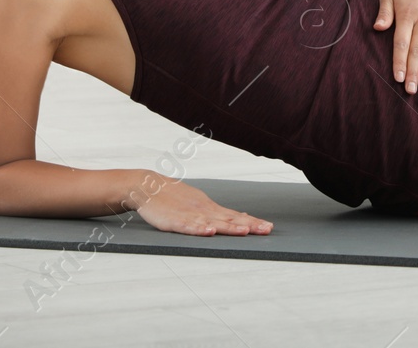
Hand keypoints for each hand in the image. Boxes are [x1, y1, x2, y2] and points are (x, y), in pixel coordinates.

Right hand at [129, 175, 271, 235]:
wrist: (149, 187)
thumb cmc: (174, 198)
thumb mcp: (200, 203)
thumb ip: (220, 213)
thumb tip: (242, 218)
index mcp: (210, 208)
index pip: (235, 215)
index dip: (252, 222)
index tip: (268, 227)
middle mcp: (204, 210)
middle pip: (230, 219)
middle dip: (249, 225)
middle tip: (266, 229)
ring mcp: (189, 215)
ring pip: (213, 222)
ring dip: (229, 227)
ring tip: (245, 231)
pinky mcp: (174, 221)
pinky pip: (188, 226)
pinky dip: (199, 229)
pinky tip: (209, 231)